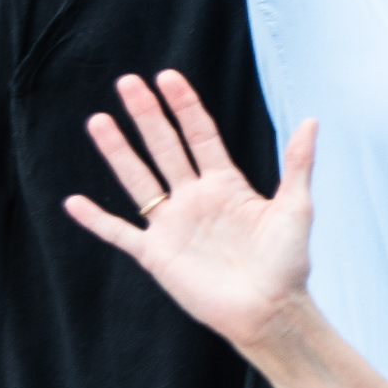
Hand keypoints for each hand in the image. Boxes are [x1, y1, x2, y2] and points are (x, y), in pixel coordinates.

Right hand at [58, 72, 315, 353]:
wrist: (270, 310)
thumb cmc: (287, 263)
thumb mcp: (296, 208)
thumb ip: (297, 164)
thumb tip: (312, 120)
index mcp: (226, 185)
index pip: (200, 136)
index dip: (185, 107)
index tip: (168, 77)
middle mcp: (195, 199)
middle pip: (165, 149)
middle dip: (147, 116)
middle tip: (127, 82)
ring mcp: (173, 225)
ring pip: (138, 180)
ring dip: (118, 152)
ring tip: (98, 120)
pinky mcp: (157, 255)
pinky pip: (120, 233)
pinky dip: (96, 220)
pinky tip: (75, 202)